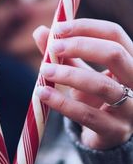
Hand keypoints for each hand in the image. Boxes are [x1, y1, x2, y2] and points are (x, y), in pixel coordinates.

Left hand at [34, 18, 132, 148]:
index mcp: (130, 60)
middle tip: (53, 47)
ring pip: (101, 85)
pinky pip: (87, 115)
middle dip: (80, 46)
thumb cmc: (93, 97)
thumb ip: (62, 53)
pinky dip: (62, 103)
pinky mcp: (115, 130)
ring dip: (69, 74)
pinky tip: (43, 93)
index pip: (114, 34)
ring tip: (45, 70)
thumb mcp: (79, 71)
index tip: (58, 28)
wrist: (104, 136)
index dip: (86, 27)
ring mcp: (131, 108)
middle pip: (114, 54)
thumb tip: (40, 31)